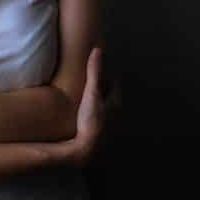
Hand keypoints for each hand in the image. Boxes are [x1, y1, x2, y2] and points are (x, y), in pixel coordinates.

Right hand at [67, 47, 121, 168]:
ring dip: (98, 101)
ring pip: (105, 108)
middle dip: (103, 86)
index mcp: (116, 102)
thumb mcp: (91, 93)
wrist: (87, 149)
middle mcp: (116, 114)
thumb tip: (97, 50)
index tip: (100, 65)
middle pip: (111, 95)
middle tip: (93, 77)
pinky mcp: (100, 134)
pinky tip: (83, 114)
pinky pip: (98, 118)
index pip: (115, 82)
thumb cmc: (91, 121)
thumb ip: (94, 72)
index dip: (108, 72)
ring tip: (87, 95)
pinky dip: (93, 113)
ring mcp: (109, 125)